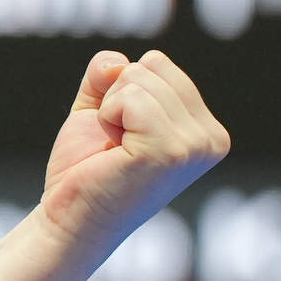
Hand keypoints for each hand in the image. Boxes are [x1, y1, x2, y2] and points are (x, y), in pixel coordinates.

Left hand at [0, 50, 228, 280]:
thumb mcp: (100, 107)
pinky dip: (108, 116)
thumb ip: (110, 74)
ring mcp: (195, 147)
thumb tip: (116, 61)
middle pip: (152, 64)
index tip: (121, 135)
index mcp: (206, 129)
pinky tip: (113, 150)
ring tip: (114, 149)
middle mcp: (212, 139)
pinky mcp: (170, 152)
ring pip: (139, 77)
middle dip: (117, 97)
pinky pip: (129, 97)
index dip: (122, 92)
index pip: (159, 64)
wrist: (68, 219)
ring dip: (110, 110)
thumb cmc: (86, 169)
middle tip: (114, 142)